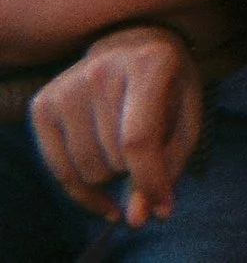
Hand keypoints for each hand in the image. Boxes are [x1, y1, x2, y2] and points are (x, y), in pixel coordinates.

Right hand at [30, 24, 203, 226]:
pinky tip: (102, 176)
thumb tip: (139, 217)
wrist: (133, 46)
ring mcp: (66, 86)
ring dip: (111, 173)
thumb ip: (169, 166)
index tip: (161, 205)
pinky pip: (59, 169)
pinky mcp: (42, 105)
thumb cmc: (168, 87)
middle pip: (114, 158)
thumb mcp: (186, 118)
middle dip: (135, 169)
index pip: (139, 140)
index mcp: (149, 64)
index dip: (150, 181)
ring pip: (87, 170)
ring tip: (124, 145)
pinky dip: (83, 188)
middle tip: (146, 144)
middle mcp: (101, 70)